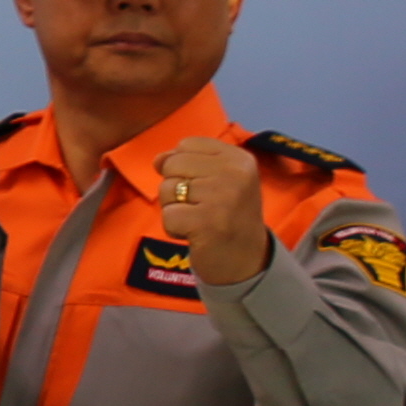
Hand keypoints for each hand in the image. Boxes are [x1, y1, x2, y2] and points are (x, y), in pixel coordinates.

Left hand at [154, 135, 269, 288]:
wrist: (247, 261)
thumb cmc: (228, 217)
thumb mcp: (218, 180)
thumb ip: (188, 161)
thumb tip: (158, 159)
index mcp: (239, 159)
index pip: (187, 144)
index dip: (183, 166)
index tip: (204, 187)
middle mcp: (235, 174)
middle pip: (173, 164)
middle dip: (176, 188)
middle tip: (200, 207)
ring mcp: (222, 198)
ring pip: (167, 189)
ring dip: (175, 209)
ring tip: (198, 220)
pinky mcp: (207, 223)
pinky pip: (167, 215)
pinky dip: (174, 228)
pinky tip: (194, 234)